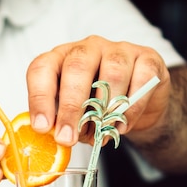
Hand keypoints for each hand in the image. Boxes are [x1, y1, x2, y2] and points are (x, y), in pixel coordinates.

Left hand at [25, 35, 170, 145]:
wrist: (134, 108)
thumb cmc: (95, 109)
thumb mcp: (72, 115)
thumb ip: (60, 121)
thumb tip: (53, 137)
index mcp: (60, 59)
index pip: (42, 68)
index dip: (39, 97)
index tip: (42, 127)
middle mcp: (87, 48)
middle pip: (76, 69)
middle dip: (70, 108)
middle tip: (68, 138)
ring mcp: (119, 50)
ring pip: (112, 74)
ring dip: (105, 111)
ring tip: (100, 134)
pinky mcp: (147, 58)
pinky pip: (141, 79)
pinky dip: (131, 108)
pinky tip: (122, 126)